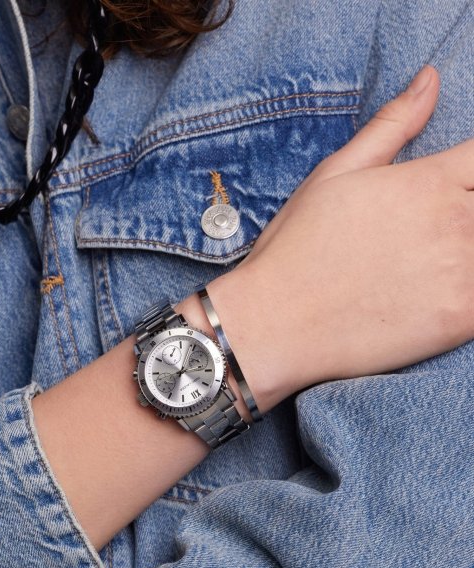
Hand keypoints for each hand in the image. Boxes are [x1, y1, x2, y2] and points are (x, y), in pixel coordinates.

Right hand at [207, 65, 473, 410]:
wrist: (274, 325)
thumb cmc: (297, 249)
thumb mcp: (335, 174)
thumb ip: (393, 126)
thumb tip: (431, 79)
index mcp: (430, 180)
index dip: (470, 176)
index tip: (452, 191)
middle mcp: (455, 220)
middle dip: (464, 215)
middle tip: (425, 242)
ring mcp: (464, 271)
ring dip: (467, 253)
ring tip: (428, 268)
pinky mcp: (462, 317)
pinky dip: (470, 293)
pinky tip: (437, 297)